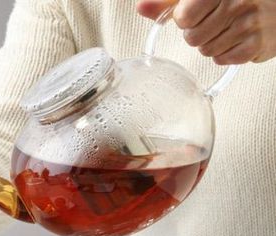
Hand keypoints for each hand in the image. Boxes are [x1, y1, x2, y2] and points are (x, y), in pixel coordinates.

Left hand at [137, 0, 275, 63]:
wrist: (275, 8)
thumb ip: (169, 0)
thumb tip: (141, 7)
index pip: (184, 17)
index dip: (185, 19)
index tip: (196, 13)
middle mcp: (237, 1)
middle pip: (192, 38)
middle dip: (197, 34)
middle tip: (214, 23)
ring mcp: (249, 22)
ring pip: (206, 50)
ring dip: (211, 44)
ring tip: (226, 30)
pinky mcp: (256, 43)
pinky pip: (223, 60)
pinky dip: (226, 54)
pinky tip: (236, 39)